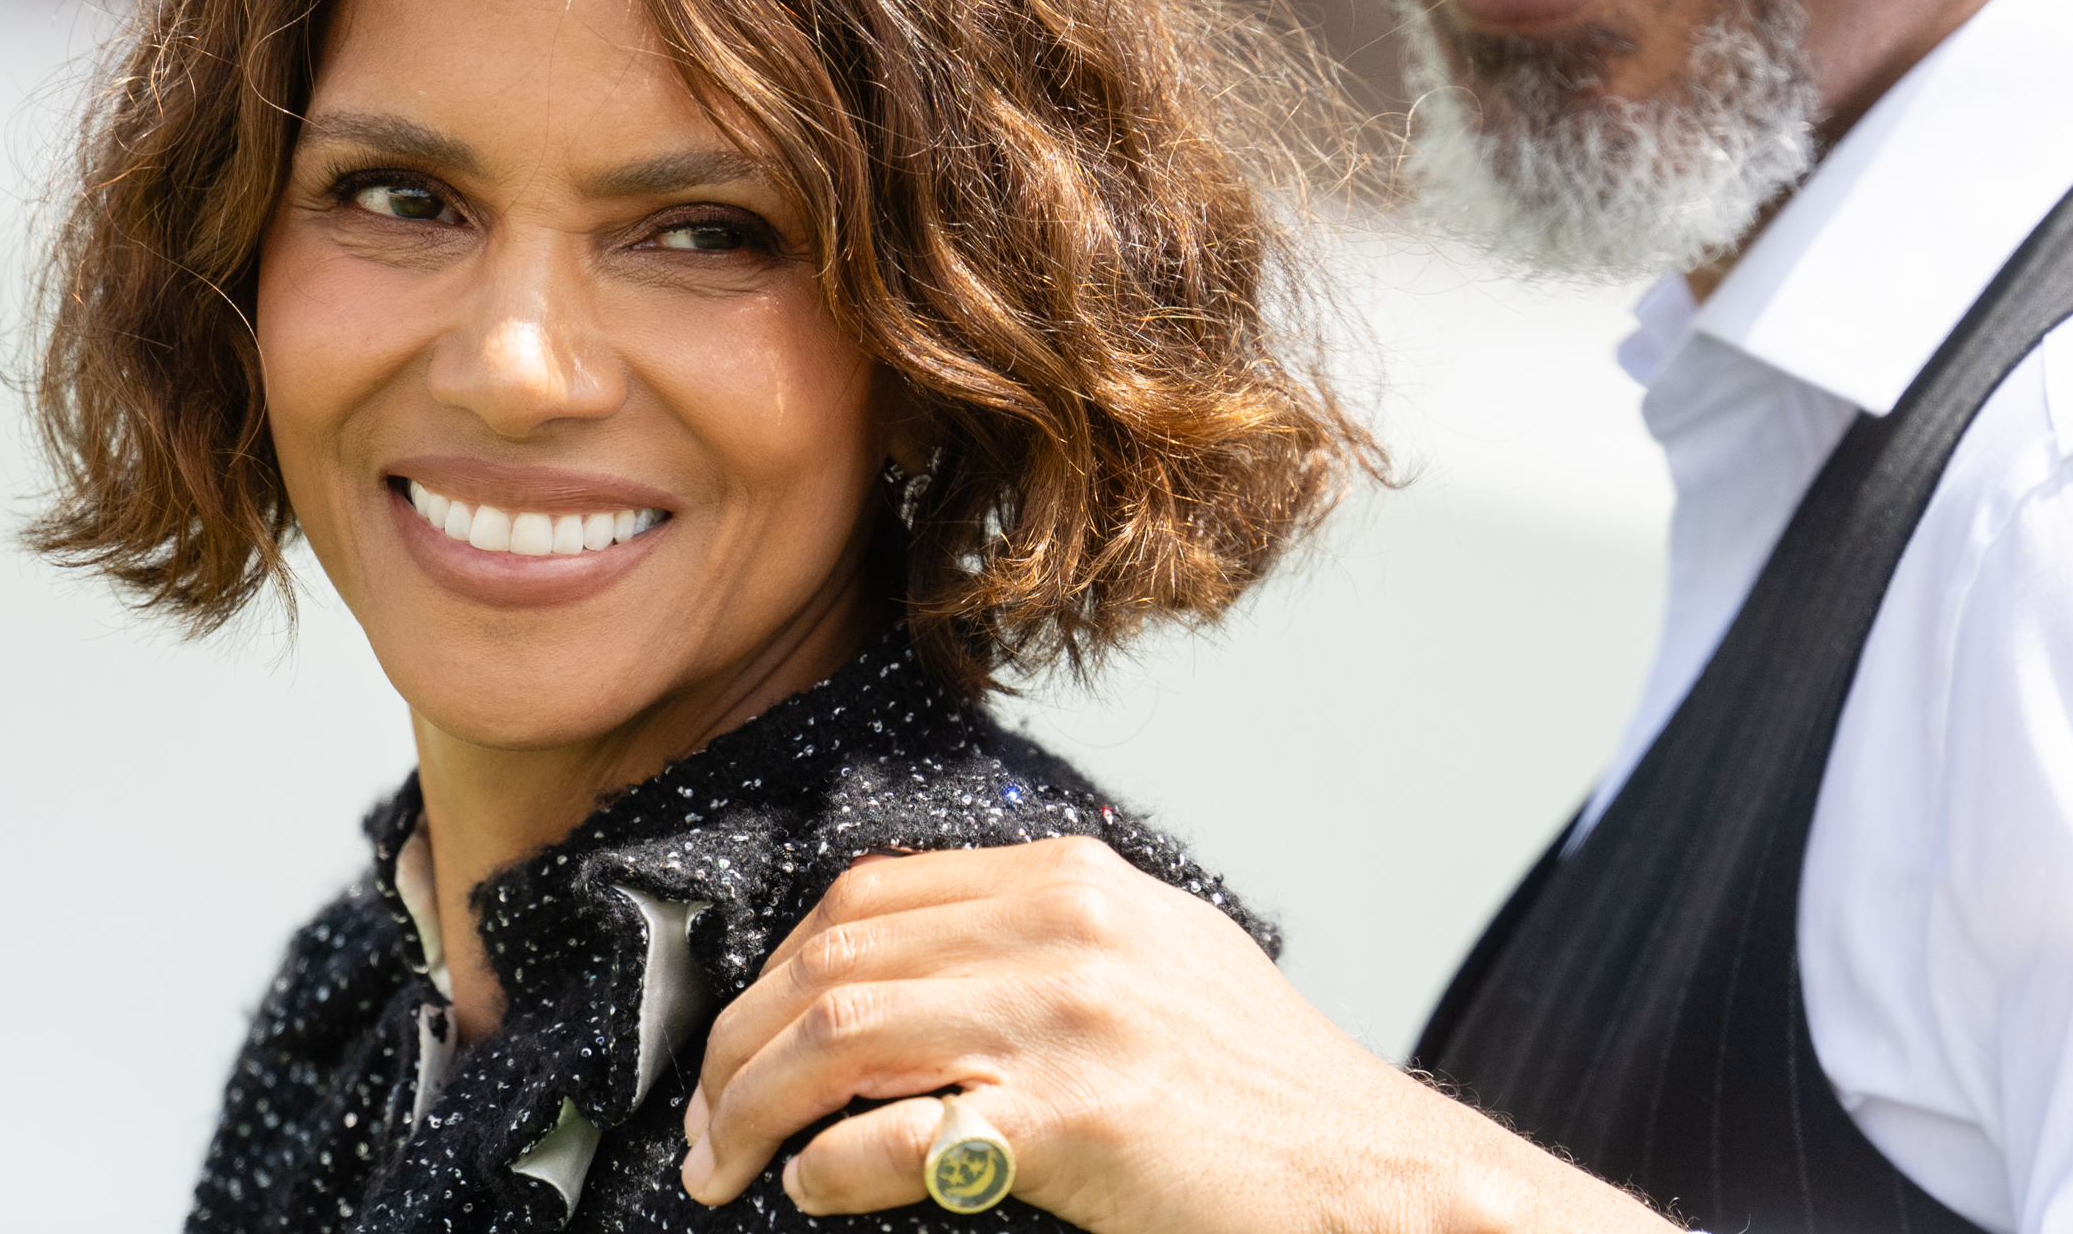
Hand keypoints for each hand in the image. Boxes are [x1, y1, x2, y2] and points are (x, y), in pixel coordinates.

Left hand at [677, 837, 1673, 1233]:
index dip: (777, 967)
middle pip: (834, 957)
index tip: (741, 1034)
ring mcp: (1066, 1020)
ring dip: (752, 1108)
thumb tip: (917, 963)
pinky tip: (813, 1190)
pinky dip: (828, 1168)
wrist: (1366, 1171)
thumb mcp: (1159, 959)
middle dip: (738, 1042)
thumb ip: (1048, 936)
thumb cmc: (1264, 1090)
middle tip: (706, 1118)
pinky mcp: (1074, 1120)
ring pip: (841, 1034)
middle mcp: (1062, 930)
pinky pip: (899, 1136)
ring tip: (725, 1163)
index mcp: (1073, 882)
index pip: (870, 892)